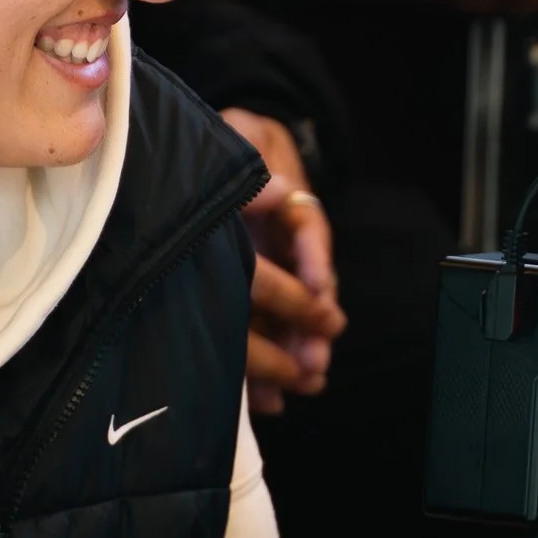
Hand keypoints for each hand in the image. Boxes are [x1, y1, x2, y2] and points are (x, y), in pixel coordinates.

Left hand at [222, 109, 343, 418]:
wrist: (218, 149)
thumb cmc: (230, 141)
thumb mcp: (243, 135)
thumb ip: (257, 161)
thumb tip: (280, 190)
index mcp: (279, 197)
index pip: (305, 225)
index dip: (314, 256)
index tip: (320, 285)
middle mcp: (277, 238)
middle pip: (303, 283)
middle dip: (309, 322)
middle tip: (316, 358)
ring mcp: (263, 267)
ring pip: (284, 315)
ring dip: (295, 352)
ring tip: (305, 383)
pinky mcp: (239, 295)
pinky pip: (255, 333)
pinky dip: (263, 369)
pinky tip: (270, 401)